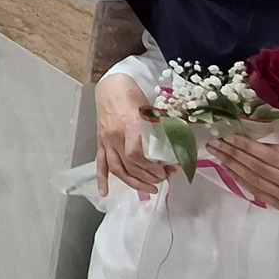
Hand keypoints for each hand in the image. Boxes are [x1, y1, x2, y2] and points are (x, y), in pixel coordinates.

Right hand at [95, 74, 169, 197]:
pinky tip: (105, 192)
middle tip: (164, 178)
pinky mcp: (101, 142)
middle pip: (129, 165)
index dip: (151, 168)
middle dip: (148, 176)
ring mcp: (106, 140)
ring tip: (149, 189)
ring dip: (133, 183)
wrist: (111, 86)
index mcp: (130, 126)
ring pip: (116, 169)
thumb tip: (178, 147)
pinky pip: (100, 163)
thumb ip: (161, 128)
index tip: (165, 171)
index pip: (136, 155)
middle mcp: (115, 136)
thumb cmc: (133, 95)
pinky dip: (101, 179)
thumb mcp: (151, 109)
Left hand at [207, 135, 278, 215]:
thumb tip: (249, 142)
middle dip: (235, 156)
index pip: (270, 158)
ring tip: (218, 155)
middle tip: (216, 144)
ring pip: (257, 183)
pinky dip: (242, 181)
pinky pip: (260, 194)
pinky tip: (230, 170)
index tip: (229, 136)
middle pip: (260, 171)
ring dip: (234, 168)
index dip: (247, 147)